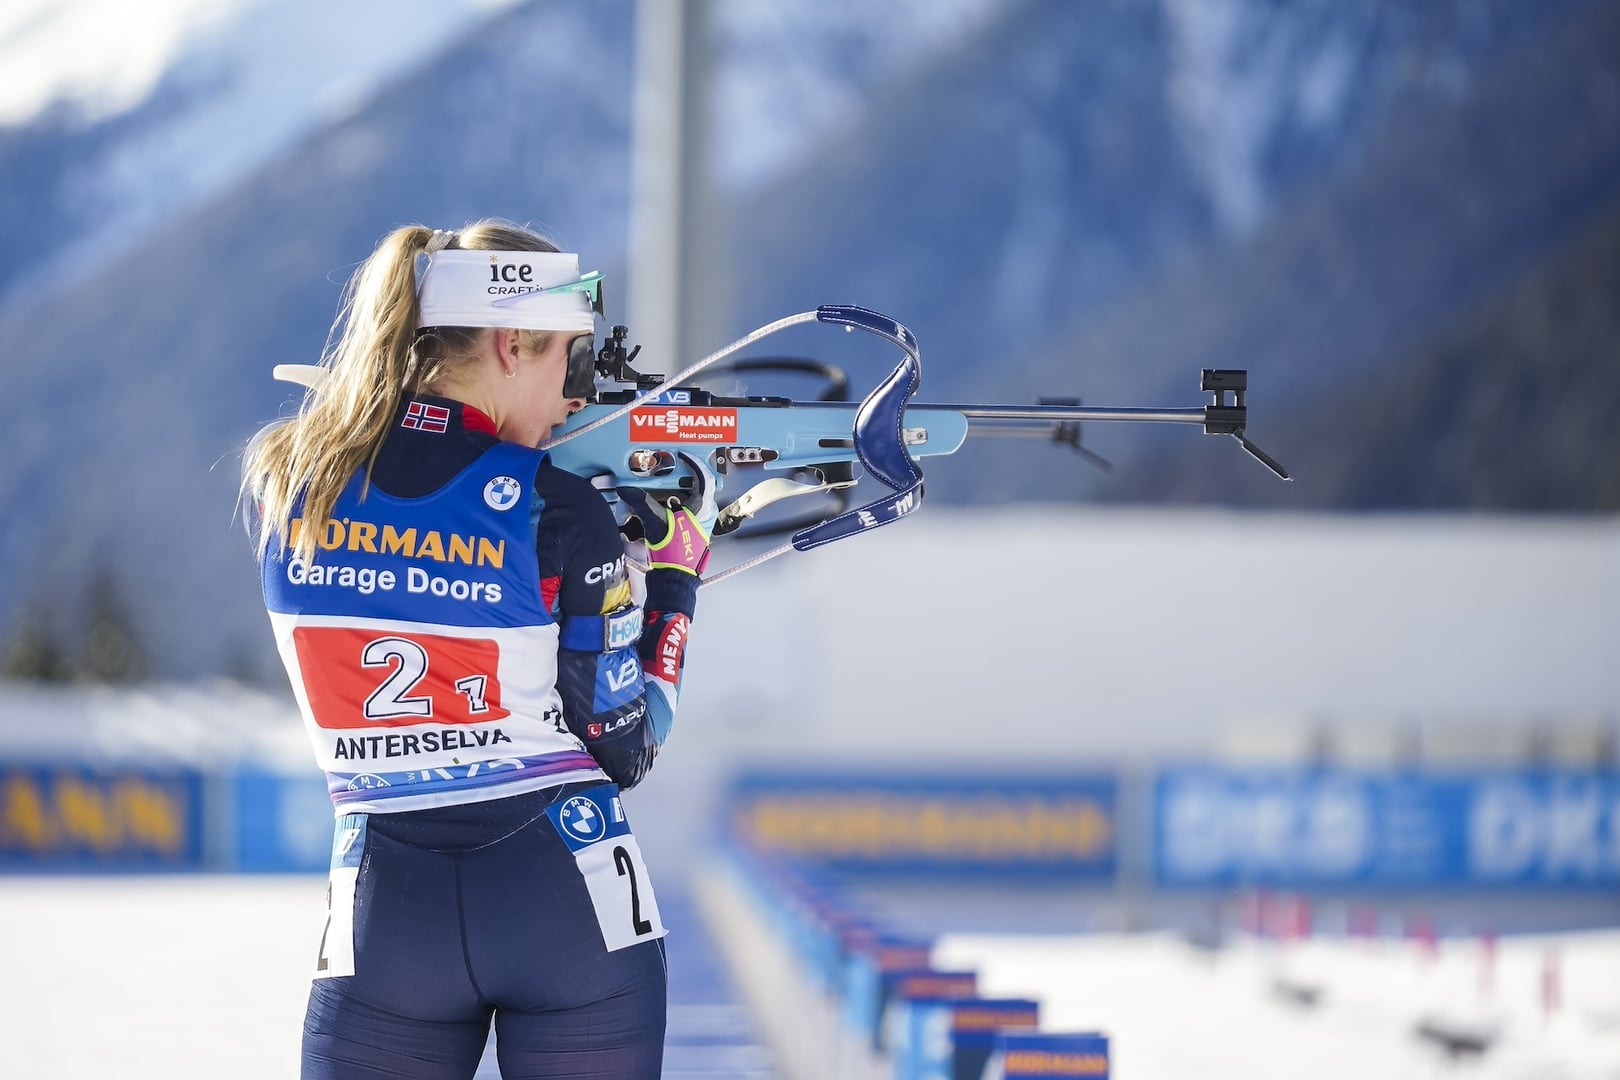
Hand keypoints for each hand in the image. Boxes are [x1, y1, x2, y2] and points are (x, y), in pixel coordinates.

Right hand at [617, 452, 717, 575]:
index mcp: (702, 507)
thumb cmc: (673, 553)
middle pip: (693, 486)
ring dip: (671, 492)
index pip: (703, 477)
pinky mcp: (689, 532)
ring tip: (656, 488)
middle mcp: (703, 514)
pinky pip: (681, 511)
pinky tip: (655, 506)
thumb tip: (626, 490)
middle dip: (677, 477)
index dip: (693, 463)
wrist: (674, 578)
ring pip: (686, 499)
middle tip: (664, 471)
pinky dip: (668, 505)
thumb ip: (640, 502)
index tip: (681, 455)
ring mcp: (697, 524)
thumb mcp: (655, 522)